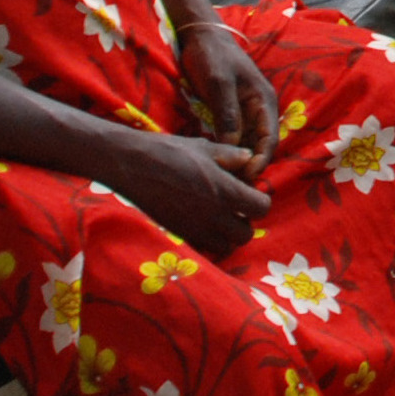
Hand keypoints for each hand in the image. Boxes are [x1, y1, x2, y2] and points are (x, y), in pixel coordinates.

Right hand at [118, 133, 271, 256]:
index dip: (259, 200)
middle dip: (245, 221)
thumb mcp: (205, 147)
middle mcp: (213, 216)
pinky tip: (200, 220)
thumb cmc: (170, 151)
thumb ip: (232, 156)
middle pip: (245, 235)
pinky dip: (208, 239)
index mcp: (225, 191)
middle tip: (235, 206)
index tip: (249, 191)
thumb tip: (250, 160)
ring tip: (218, 216)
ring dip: (227, 234)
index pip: (261, 208)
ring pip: (225, 246)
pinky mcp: (179, 234)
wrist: (132, 165)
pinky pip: (204, 248)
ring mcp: (195, 229)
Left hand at [178, 24, 279, 181]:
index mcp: (264, 102)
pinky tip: (214, 163)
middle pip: (259, 146)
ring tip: (222, 179)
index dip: (260, 162)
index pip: (269, 140)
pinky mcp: (229, 114)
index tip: (245, 179)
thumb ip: (227, 114)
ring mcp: (244, 113)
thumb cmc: (212, 55)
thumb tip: (233, 148)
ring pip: (245, 145)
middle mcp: (258, 110)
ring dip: (237, 161)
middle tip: (230, 186)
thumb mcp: (219, 83)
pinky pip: (232, 138)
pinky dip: (226, 151)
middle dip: (248, 167)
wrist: (199, 35)